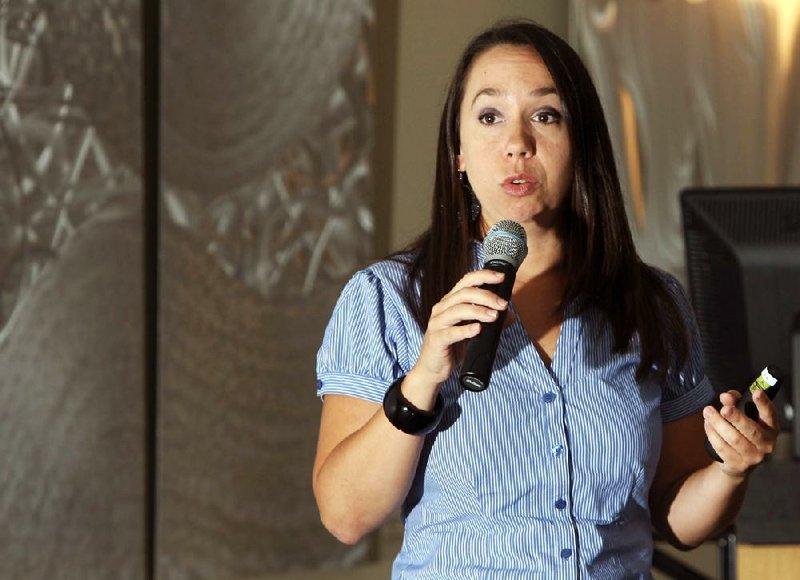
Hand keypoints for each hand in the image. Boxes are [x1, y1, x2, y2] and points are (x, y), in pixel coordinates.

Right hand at [410, 269, 507, 386]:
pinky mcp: (436, 339)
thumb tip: (510, 315)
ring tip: (495, 316)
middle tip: (502, 304)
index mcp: (450, 302)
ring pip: (458, 310)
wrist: (432, 369)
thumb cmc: (453, 347)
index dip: (484, 276)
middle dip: (487, 296)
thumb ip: (488, 321)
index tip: (501, 277)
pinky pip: (451, 332)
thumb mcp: (473, 331)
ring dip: (479, 311)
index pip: (466, 281)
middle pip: (464, 294)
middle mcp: (442, 309)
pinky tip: (478, 329)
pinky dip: (466, 330)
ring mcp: (437, 324)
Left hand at [703, 389, 778, 477]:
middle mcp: (766, 444)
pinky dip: (712, 434)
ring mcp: (753, 457)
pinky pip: (722, 447)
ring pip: (734, 439)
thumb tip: (725, 396)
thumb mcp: (742, 415)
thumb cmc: (742, 433)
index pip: (770, 415)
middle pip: (750, 429)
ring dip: (718, 424)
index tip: (756, 392)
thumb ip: (735, 402)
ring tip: (708, 412)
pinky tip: (707, 424)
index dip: (764, 404)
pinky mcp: (738, 465)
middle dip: (736, 417)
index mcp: (770, 429)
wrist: (739, 463)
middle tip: (724, 408)